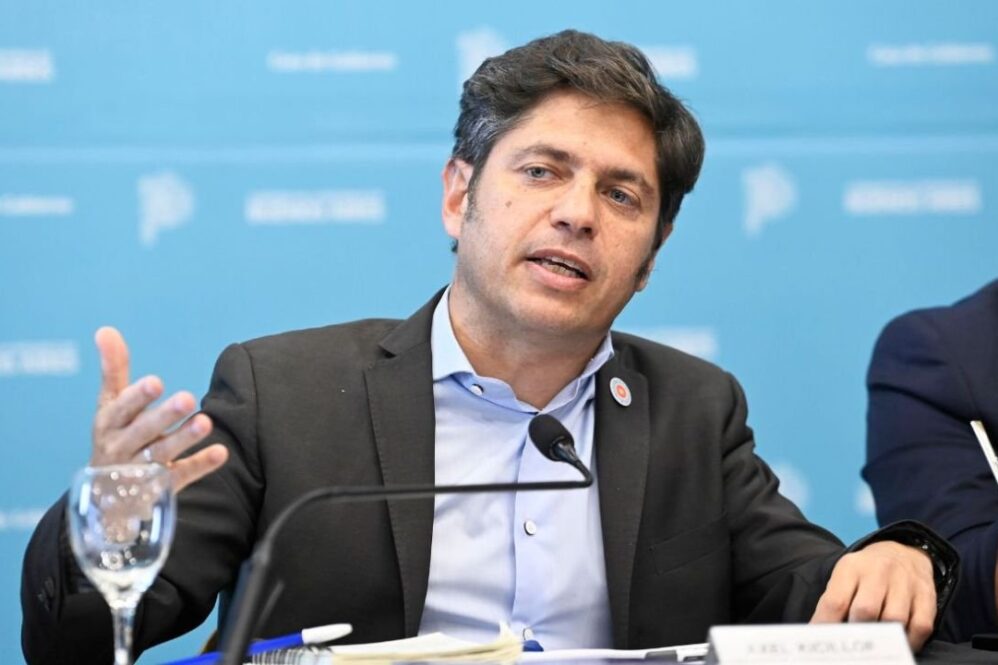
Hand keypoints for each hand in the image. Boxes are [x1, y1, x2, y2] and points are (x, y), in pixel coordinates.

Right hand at [91, 326, 227, 490]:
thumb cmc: (115, 435)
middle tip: (187, 398)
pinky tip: (221, 452)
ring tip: (206, 422)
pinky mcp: (160, 487)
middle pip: (144, 431)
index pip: (122, 408)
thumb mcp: (110, 404)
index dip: (137, 396)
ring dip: (184, 438)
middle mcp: (122, 447)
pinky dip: (200, 464)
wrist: (107, 496)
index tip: (156, 382)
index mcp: (109, 423)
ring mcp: (140, 470)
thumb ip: (114, 368)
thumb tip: (105, 329)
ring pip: (162, 454)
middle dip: (164, 415)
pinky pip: (181, 475)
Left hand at [811, 540, 935, 650]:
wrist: (904, 552)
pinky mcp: (927, 597)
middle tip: (852, 645)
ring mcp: (905, 584)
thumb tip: (823, 633)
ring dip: (883, 639)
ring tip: (875, 647)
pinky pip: (920, 627)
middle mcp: (879, 572)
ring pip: (894, 620)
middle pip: (865, 610)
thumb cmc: (867, 572)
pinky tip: (898, 646)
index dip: (826, 626)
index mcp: (851, 567)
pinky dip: (909, 642)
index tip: (823, 642)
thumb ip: (835, 602)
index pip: (835, 601)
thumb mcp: (845, 576)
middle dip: (856, 632)